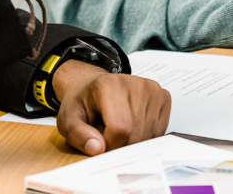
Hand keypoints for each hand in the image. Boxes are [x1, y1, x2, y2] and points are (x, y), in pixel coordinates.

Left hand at [52, 60, 170, 155]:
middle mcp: (135, 84)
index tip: (99, 141)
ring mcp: (152, 89)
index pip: (120, 128)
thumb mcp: (69, 119)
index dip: (109, 144)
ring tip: (118, 128)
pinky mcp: (163, 96)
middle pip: (136, 134)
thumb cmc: (83, 103)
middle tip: (107, 135)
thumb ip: (79, 135)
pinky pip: (159, 131)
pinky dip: (145, 136)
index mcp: (109, 85)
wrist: (94, 87)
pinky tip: (133, 125)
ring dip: (133, 141)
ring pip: (149, 135)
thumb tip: (97, 149)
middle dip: (121, 145)